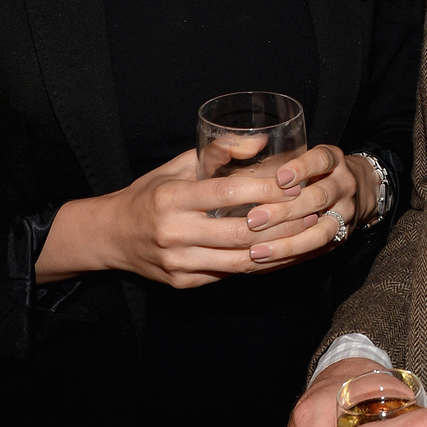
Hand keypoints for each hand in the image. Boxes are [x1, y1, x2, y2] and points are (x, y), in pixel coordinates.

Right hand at [36, 144, 375, 288]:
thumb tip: (261, 142)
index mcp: (171, 199)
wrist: (110, 237)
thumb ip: (217, 151)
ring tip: (311, 237)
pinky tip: (287, 256)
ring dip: (281, 250)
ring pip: (241, 260)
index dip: (265, 190)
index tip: (296, 184)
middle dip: (283, 224)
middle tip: (316, 212)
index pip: (227, 194)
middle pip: (241, 232)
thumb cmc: (149, 193)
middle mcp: (173, 234)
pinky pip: (232, 275)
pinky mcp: (185, 283)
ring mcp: (179, 263)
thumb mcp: (176, 165)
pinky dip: (262, 266)